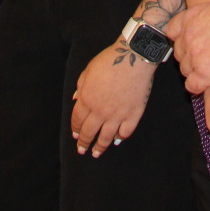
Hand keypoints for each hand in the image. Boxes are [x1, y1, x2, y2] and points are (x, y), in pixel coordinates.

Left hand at [69, 40, 158, 157]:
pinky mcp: (133, 114)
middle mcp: (100, 110)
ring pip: (106, 137)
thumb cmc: (109, 60)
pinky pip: (125, 131)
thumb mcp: (88, 70)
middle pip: (89, 132)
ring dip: (100, 146)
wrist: (133, 57)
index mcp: (87, 99)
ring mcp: (117, 114)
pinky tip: (117, 140)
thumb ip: (81, 86)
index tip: (75, 135)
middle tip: (82, 150)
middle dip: (84, 143)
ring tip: (97, 153)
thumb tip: (76, 100)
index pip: (77, 120)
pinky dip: (121, 137)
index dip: (76, 129)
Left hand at [170, 0, 209, 93]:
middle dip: (188, 56)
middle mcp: (188, 37)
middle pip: (178, 52)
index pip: (172, 30)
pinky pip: (192, 86)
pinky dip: (198, 87)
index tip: (191, 41)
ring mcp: (194, 57)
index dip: (181, 37)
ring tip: (207, 73)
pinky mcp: (204, 75)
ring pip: (184, 70)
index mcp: (192, 17)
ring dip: (194, 72)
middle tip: (203, 59)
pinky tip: (208, 85)